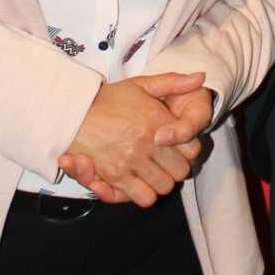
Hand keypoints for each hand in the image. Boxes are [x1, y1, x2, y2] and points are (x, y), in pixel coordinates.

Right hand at [56, 71, 207, 208]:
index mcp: (156, 121)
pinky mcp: (116, 177)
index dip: (188, 150)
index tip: (178, 147)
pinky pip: (144, 197)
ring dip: (161, 182)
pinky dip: (145, 193)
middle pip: (180, 171)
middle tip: (166, 161)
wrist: (73, 113)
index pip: (192, 149)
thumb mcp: (141, 84)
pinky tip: (140, 182)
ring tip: (153, 171)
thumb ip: (173, 82)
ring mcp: (131, 162)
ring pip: (164, 187)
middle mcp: (146, 144)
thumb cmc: (108, 99)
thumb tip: (201, 77)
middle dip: (176, 168)